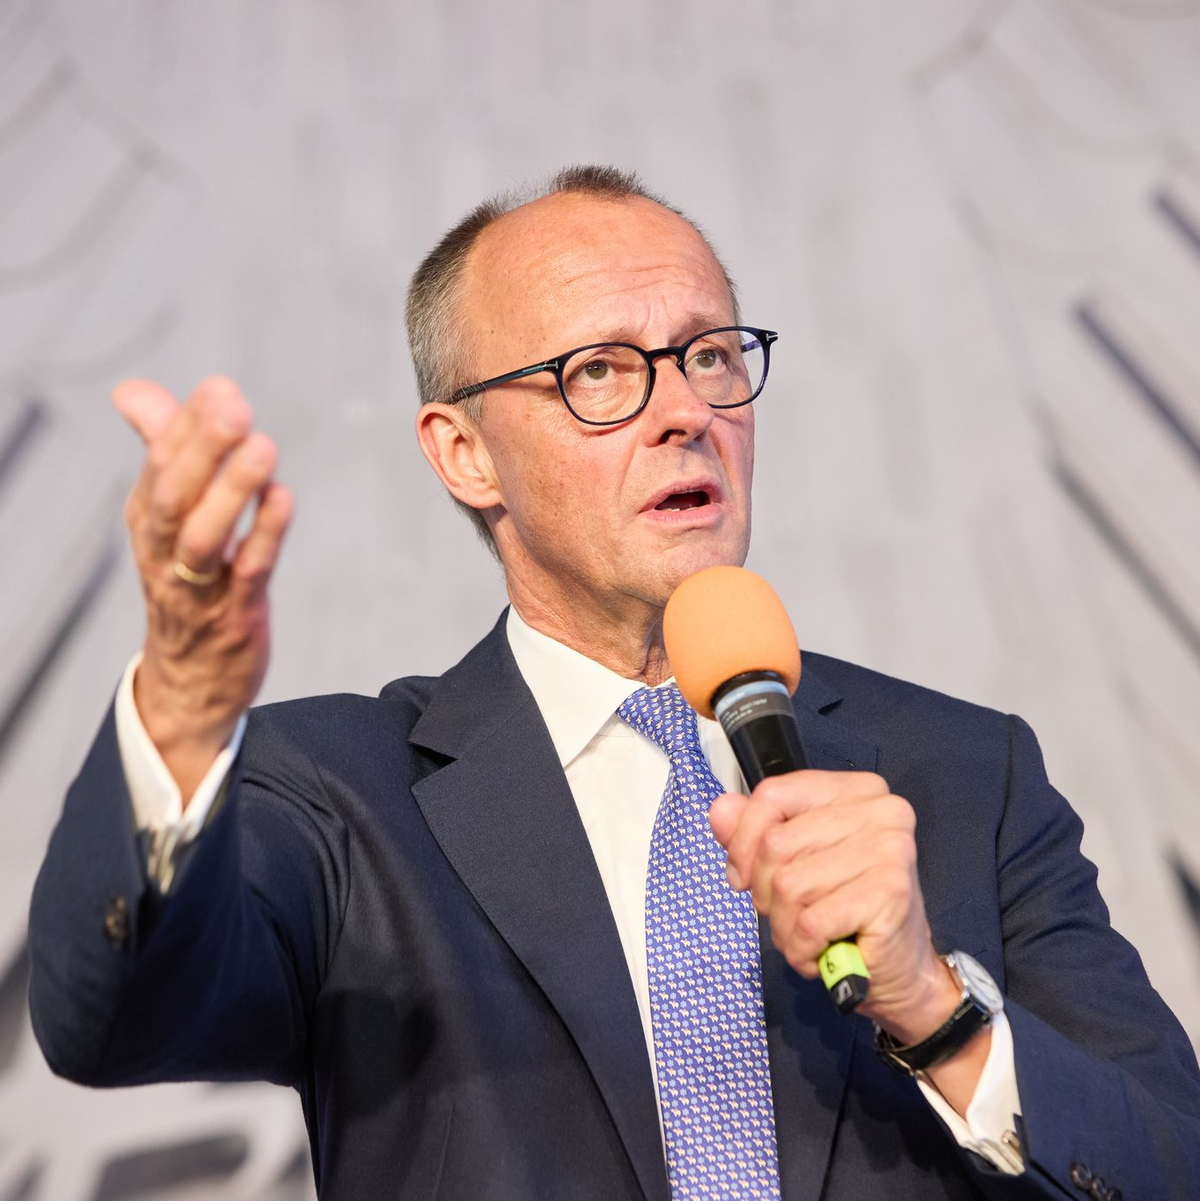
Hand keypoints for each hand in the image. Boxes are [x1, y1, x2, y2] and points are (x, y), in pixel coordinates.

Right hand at [114, 376, 292, 803]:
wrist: (189, 683)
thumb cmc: (184, 583)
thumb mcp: (166, 517)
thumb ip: (159, 448)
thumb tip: (131, 390)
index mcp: (148, 520)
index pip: (160, 463)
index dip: (188, 424)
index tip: (220, 387)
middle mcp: (165, 550)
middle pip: (173, 494)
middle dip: (202, 447)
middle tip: (233, 403)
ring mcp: (199, 586)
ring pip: (204, 535)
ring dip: (231, 490)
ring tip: (261, 446)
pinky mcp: (236, 614)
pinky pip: (248, 572)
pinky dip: (265, 534)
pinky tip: (283, 498)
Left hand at [709, 771, 957, 1041]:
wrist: (900, 970)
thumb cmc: (846, 911)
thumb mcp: (795, 863)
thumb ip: (755, 833)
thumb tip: (720, 809)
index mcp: (857, 790)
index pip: (774, 793)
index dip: (743, 840)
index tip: (743, 875)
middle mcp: (881, 811)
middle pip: (776, 843)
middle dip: (767, 892)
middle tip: (791, 915)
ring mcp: (889, 849)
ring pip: (789, 885)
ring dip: (785, 926)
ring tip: (808, 937)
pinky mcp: (889, 892)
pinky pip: (809, 921)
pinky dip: (802, 948)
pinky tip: (820, 953)